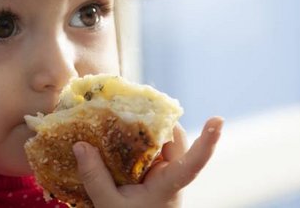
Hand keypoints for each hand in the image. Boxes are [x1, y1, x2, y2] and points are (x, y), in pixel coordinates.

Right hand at [73, 116, 223, 207]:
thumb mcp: (108, 205)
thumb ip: (95, 177)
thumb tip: (80, 145)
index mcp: (169, 185)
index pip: (193, 163)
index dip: (207, 142)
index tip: (218, 120)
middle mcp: (171, 175)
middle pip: (173, 140)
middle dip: (157, 121)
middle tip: (135, 101)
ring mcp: (162, 173)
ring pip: (159, 142)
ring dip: (143, 129)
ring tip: (121, 110)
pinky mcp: (151, 173)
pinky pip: (146, 150)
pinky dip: (133, 140)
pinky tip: (114, 130)